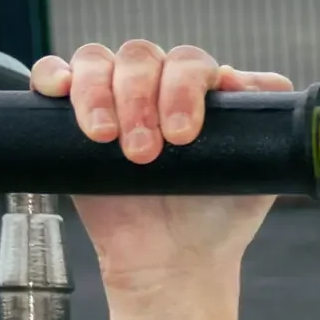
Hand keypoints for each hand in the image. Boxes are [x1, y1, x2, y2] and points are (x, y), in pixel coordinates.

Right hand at [31, 41, 293, 293]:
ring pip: (98, 60)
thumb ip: (264, 125)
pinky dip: (55, 74)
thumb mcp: (260, 172)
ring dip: (99, 94)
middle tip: (146, 152)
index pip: (190, 62)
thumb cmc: (219, 217)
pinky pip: (56, 75)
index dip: (184, 88)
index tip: (183, 135)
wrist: (174, 262)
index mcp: (203, 93)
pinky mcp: (71, 120)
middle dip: (140, 100)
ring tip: (108, 140)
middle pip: (142, 57)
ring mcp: (115, 100)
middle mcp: (159, 88)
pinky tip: (61, 93)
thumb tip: (235, 78)